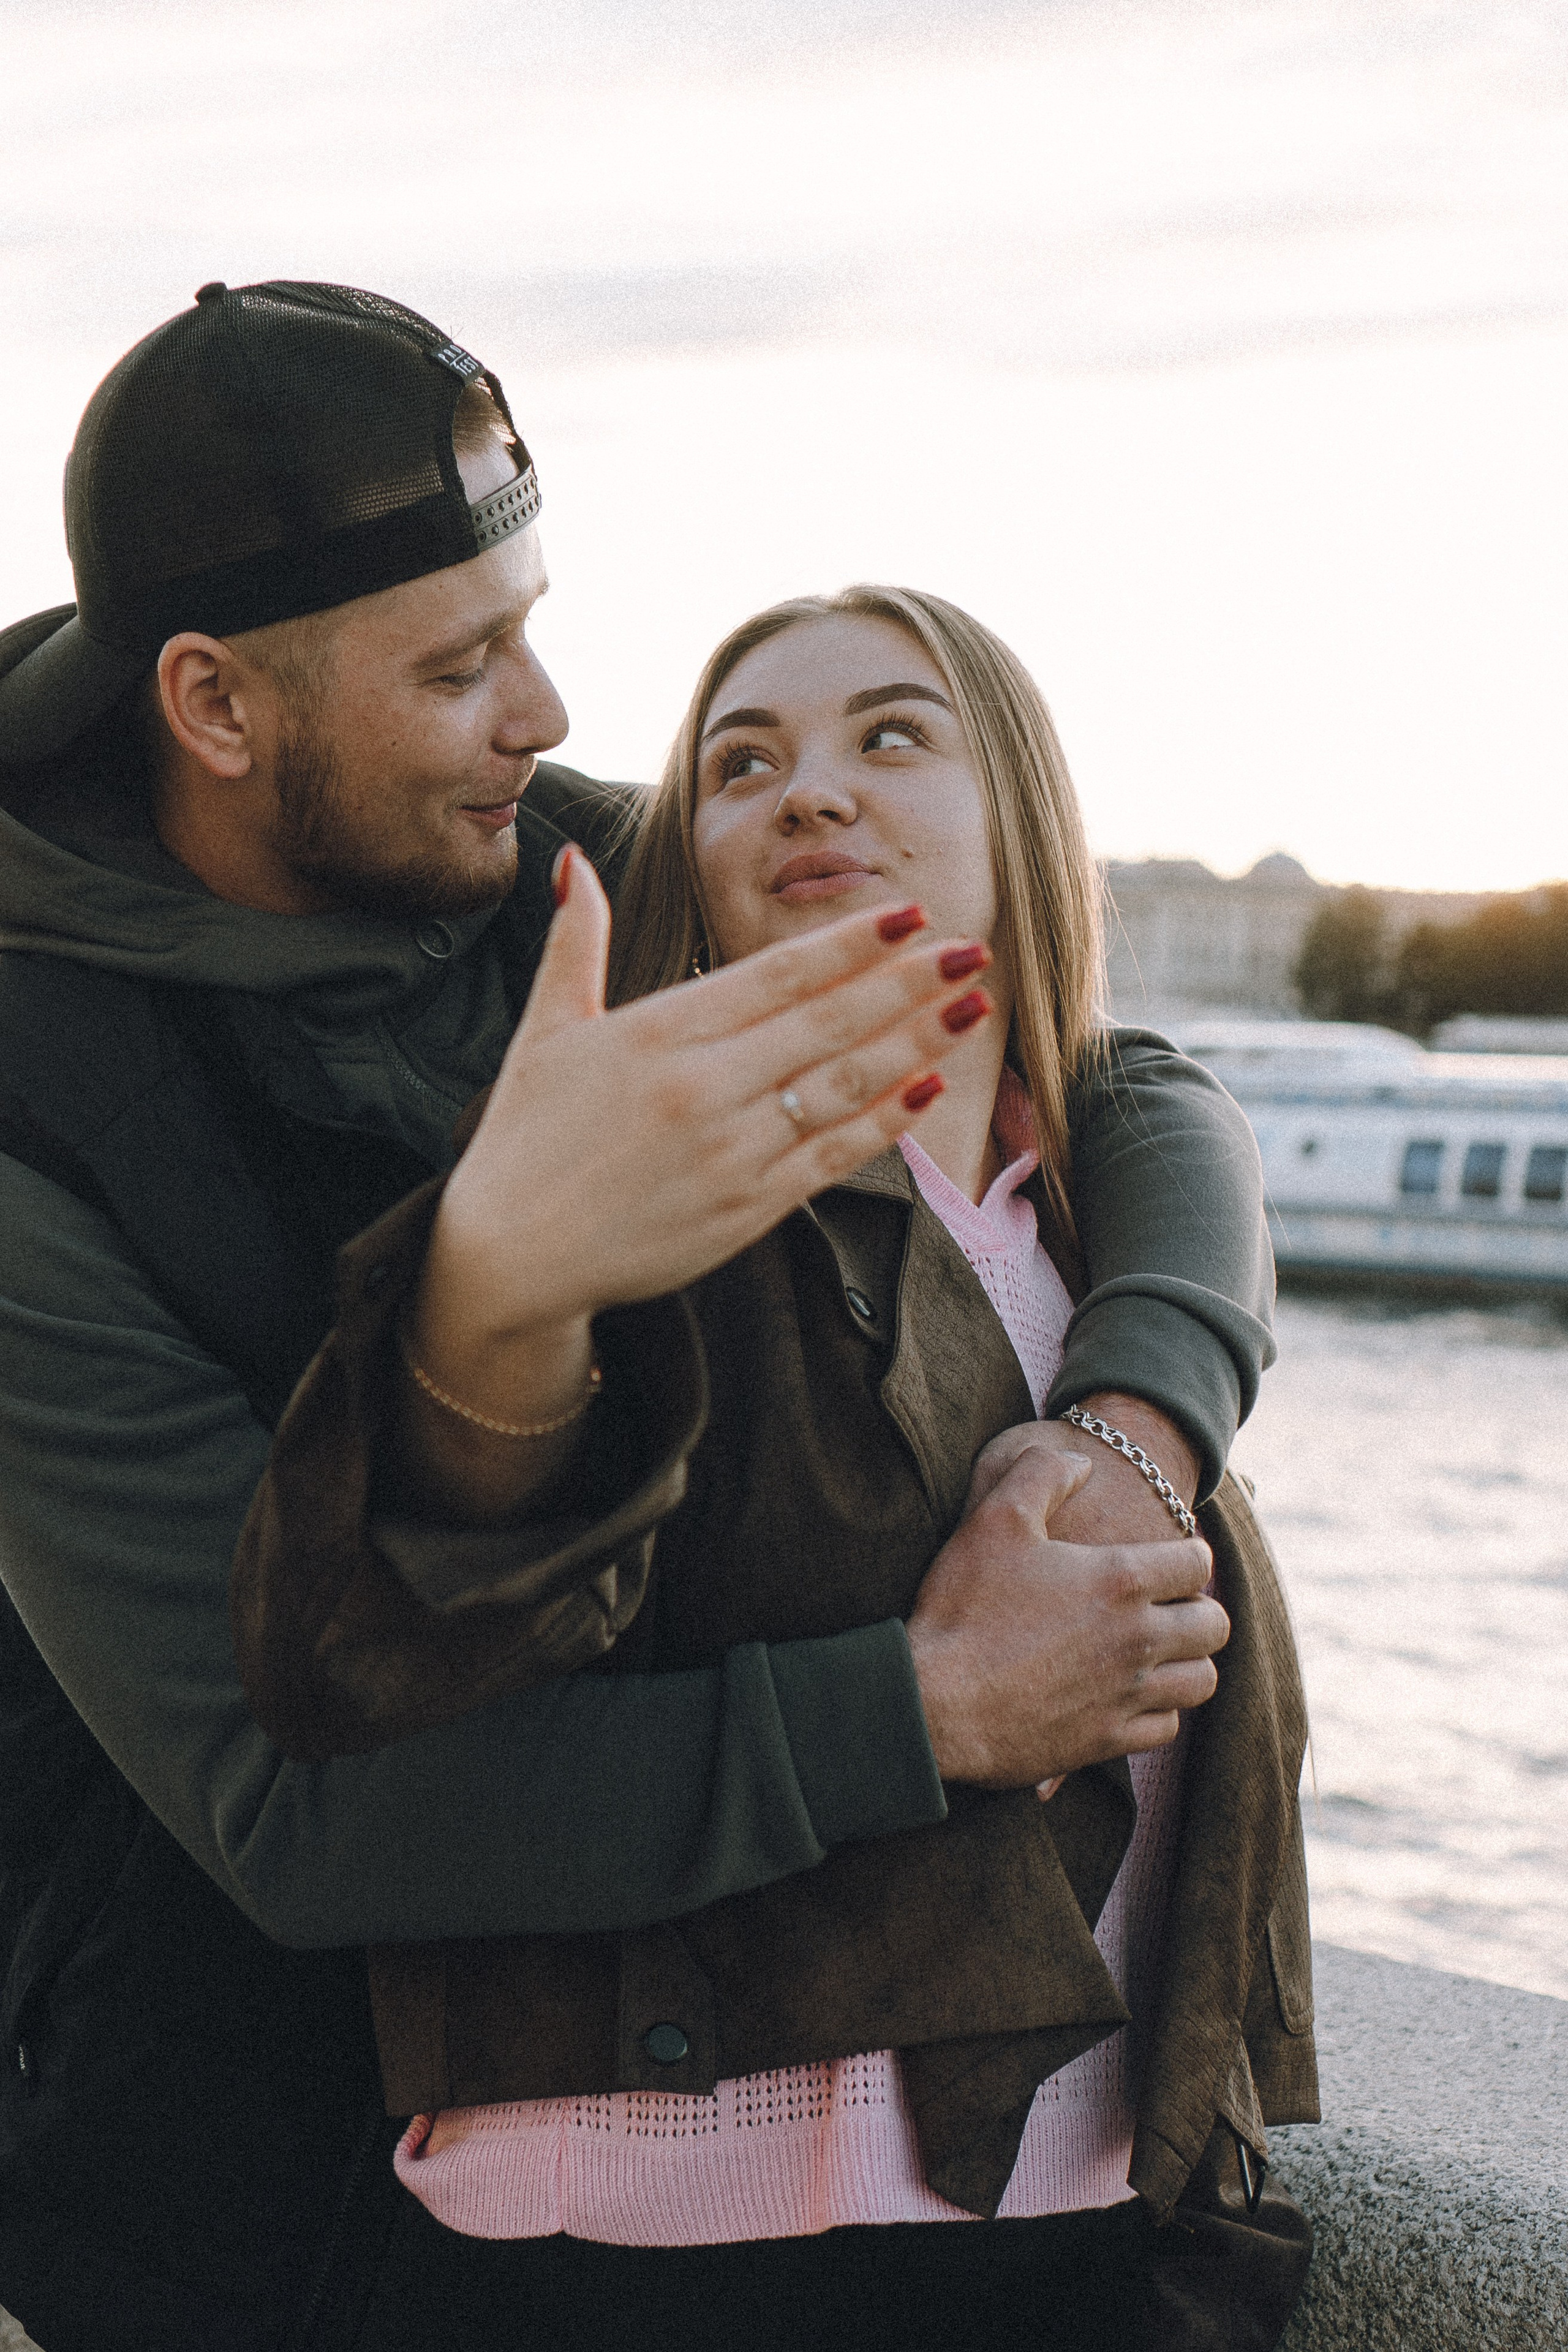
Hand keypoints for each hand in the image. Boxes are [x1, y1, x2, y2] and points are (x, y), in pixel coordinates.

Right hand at [410, 845, 993, 1430]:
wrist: (508, 1257)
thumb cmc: (526, 1138)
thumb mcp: (545, 1030)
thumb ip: (574, 942)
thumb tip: (569, 861)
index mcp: (657, 1034)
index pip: (776, 976)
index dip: (850, 945)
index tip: (910, 914)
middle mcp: (702, 1090)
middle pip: (827, 1024)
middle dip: (907, 982)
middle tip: (972, 945)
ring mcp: (730, 1153)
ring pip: (842, 1087)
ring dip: (915, 1043)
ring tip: (971, 1005)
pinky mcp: (745, 1210)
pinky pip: (832, 1157)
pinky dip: (885, 1122)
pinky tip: (929, 1087)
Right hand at [963, 1397, 1205, 1791]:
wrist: (935, 1705)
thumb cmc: (963, 1608)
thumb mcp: (994, 1519)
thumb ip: (1042, 1475)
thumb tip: (1081, 1462)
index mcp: (1120, 1581)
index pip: (1197, 1564)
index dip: (1190, 1554)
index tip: (1173, 1557)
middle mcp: (1137, 1640)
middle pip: (1213, 1626)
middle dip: (1199, 1609)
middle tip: (1171, 1605)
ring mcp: (1126, 1695)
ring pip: (1200, 1681)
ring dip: (1188, 1662)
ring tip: (1161, 1652)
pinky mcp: (1107, 1741)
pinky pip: (1165, 1727)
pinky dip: (1157, 1710)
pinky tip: (1130, 1696)